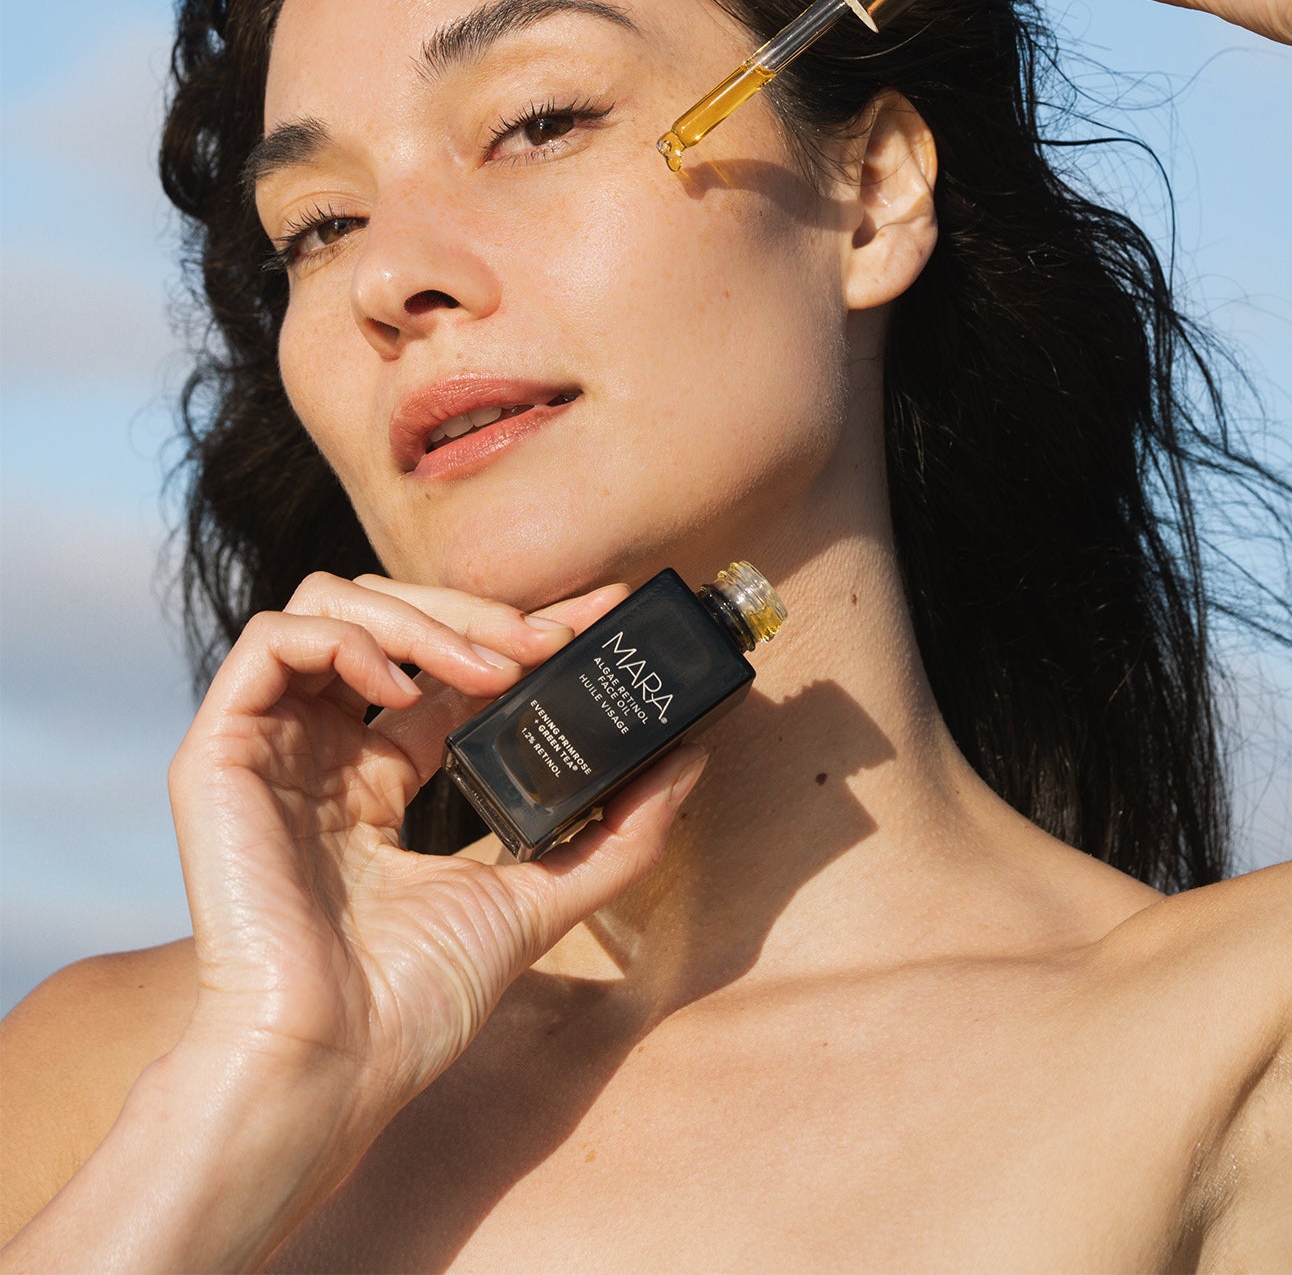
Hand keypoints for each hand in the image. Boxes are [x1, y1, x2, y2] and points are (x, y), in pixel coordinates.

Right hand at [168, 572, 703, 1144]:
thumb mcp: (535, 900)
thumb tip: (690, 761)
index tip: (595, 611)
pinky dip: (344, 641)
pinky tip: (399, 690)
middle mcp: (323, 748)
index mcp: (379, 778)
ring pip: (327, 605)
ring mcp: (269, 745)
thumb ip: (616, 835)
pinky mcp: (219, 751)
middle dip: (477, 612)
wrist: (331, 1067)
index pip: (447, 667)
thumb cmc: (412, 1005)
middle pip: (389, 614)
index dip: (516, 624)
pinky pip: (268, 640)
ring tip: (484, 672)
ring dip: (419, 618)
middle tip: (545, 640)